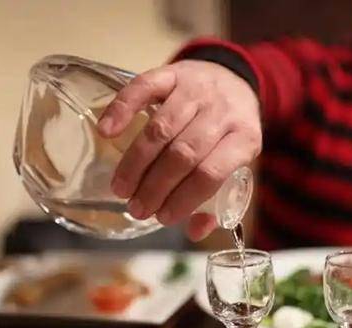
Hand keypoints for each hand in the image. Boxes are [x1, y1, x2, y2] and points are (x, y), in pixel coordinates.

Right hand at [97, 60, 261, 240]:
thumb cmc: (229, 132)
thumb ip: (217, 198)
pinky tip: (107, 132)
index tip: (162, 217)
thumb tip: (195, 232)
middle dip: (156, 186)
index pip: (212, 173)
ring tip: (122, 188)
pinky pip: (144, 88)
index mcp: (245, 139)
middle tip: (137, 208)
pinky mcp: (173, 72)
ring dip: (136, 162)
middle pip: (184, 153)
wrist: (233, 80)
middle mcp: (223, 111)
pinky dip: (122, 109)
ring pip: (162, 128)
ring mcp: (197, 88)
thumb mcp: (236, 163)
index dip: (184, 199)